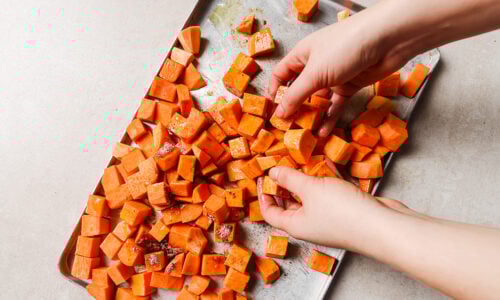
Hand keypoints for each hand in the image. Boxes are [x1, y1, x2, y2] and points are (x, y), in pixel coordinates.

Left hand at [257, 166, 391, 250]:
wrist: (383, 226)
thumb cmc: (342, 212)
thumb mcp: (310, 189)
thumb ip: (290, 178)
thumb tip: (273, 172)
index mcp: (295, 225)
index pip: (270, 212)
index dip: (263, 194)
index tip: (263, 175)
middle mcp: (310, 224)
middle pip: (289, 203)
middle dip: (285, 183)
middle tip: (282, 164)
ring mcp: (328, 218)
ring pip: (311, 196)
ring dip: (307, 179)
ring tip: (302, 159)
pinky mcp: (345, 210)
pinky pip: (330, 193)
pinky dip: (327, 179)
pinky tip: (327, 163)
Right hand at [268, 4, 415, 136]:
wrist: (387, 40)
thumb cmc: (345, 48)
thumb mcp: (314, 74)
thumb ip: (295, 96)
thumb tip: (279, 114)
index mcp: (302, 55)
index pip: (281, 75)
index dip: (275, 93)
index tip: (271, 113)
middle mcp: (315, 65)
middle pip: (300, 90)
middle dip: (295, 109)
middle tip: (289, 129)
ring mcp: (333, 76)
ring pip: (319, 100)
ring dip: (313, 117)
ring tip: (306, 135)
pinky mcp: (350, 85)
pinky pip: (336, 105)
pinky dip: (330, 118)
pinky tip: (324, 132)